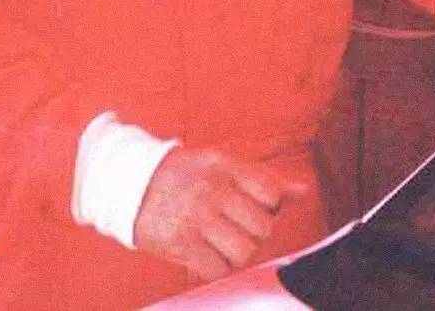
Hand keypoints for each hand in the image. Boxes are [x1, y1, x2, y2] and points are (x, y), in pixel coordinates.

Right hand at [134, 147, 308, 282]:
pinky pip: (218, 269)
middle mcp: (213, 188)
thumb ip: (265, 179)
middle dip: (254, 233)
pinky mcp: (181, 243)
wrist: (129, 183)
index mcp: (225, 165)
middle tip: (235, 228)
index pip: (271, 192)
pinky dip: (217, 268)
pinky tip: (206, 254)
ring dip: (237, 253)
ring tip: (222, 243)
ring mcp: (197, 216)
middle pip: (262, 226)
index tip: (254, 208)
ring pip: (244, 251)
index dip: (270, 207)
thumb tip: (304, 191)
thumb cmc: (185, 176)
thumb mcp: (223, 165)